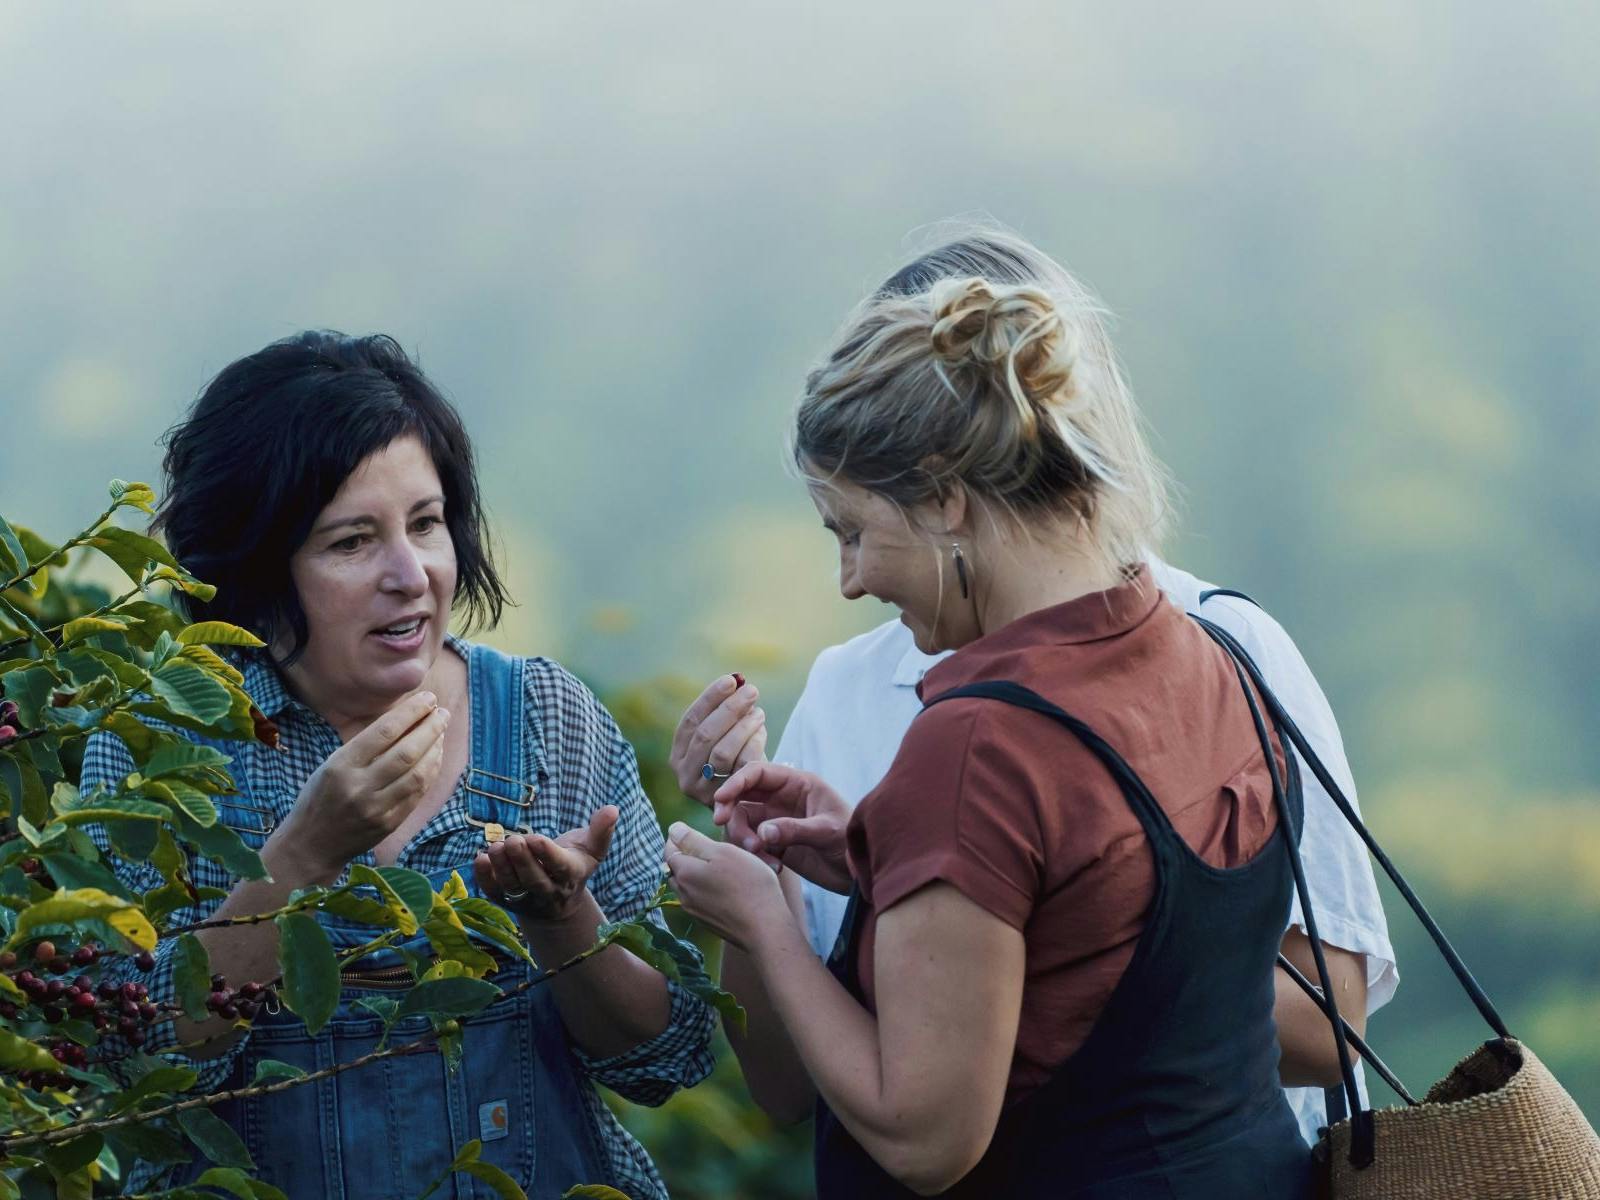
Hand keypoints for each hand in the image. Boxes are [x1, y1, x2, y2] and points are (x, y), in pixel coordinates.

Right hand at [272, 691, 448, 880]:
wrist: (311, 845)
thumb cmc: (320, 797)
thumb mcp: (331, 765)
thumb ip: (365, 746)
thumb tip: (406, 718)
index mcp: (341, 766)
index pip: (384, 732)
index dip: (411, 712)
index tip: (428, 699)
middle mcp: (359, 787)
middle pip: (407, 752)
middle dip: (431, 728)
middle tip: (444, 713)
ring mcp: (376, 808)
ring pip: (419, 774)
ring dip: (435, 749)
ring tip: (441, 733)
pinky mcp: (389, 824)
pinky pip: (418, 793)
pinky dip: (431, 772)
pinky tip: (435, 757)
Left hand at [473, 805, 618, 922]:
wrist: (559, 903)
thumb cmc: (575, 864)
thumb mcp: (591, 849)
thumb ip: (601, 830)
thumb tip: (613, 809)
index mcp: (570, 876)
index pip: (559, 867)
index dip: (547, 854)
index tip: (535, 839)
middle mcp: (548, 892)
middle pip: (533, 880)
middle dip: (521, 861)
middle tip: (512, 840)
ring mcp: (526, 899)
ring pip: (512, 887)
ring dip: (501, 867)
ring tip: (494, 847)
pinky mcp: (507, 901)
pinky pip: (493, 892)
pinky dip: (484, 878)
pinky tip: (479, 859)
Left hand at [664, 822, 790, 950]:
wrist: (764, 928)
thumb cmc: (749, 884)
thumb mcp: (723, 852)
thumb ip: (694, 840)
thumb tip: (673, 829)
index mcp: (684, 873)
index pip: (670, 849)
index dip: (680, 837)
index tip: (698, 833)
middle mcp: (683, 894)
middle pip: (676, 868)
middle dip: (686, 856)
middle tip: (710, 849)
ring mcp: (694, 911)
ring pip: (686, 885)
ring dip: (696, 874)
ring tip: (719, 868)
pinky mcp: (706, 922)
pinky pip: (698, 900)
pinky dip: (705, 890)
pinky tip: (725, 889)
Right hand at [670, 674, 766, 806]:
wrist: (744, 801)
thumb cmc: (733, 760)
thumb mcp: (723, 737)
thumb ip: (724, 712)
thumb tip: (737, 680)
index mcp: (677, 754)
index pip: (690, 721)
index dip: (709, 698)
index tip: (730, 680)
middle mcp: (684, 773)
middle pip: (705, 735)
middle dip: (730, 709)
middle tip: (752, 691)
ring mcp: (703, 790)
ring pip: (722, 752)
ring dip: (743, 727)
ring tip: (759, 712)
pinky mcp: (725, 800)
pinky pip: (741, 768)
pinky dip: (753, 745)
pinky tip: (762, 730)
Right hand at [712, 763, 853, 894]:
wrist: (861, 874)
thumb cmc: (853, 843)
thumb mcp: (828, 832)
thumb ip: (795, 830)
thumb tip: (761, 833)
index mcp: (797, 784)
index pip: (758, 773)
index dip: (735, 782)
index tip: (720, 800)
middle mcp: (783, 799)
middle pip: (743, 796)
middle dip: (731, 811)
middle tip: (723, 827)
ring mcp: (777, 821)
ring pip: (743, 822)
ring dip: (742, 837)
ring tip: (760, 853)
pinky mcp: (776, 844)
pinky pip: (752, 844)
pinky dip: (755, 856)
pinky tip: (775, 867)